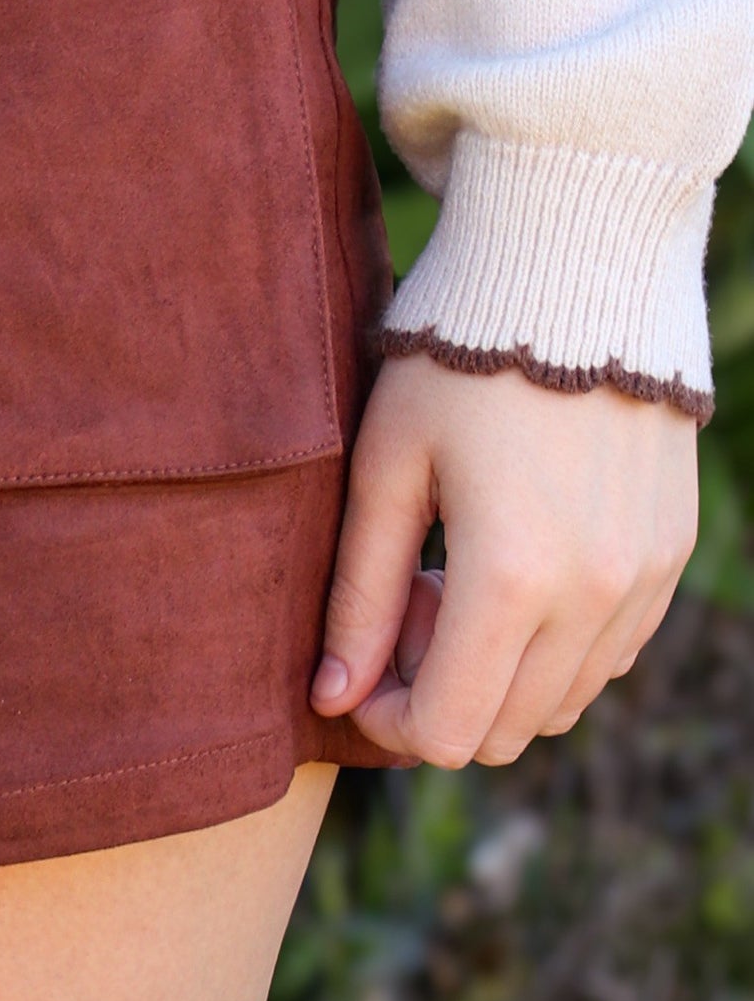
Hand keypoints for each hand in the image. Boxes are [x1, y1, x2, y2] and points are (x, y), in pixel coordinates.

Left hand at [308, 350, 699, 766]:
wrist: (573, 271)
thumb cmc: (453, 360)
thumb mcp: (386, 465)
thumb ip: (358, 591)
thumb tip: (331, 695)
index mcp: (512, 576)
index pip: (447, 728)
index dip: (385, 721)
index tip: (355, 666)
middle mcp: (595, 594)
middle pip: (505, 729)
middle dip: (436, 691)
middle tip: (403, 597)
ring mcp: (644, 578)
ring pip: (561, 701)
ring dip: (496, 671)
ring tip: (453, 571)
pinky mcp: (670, 553)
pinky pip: (608, 652)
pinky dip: (552, 645)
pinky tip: (512, 562)